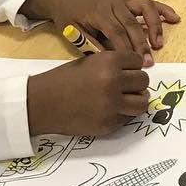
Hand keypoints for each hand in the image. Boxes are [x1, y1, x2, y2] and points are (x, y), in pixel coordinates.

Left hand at [22, 0, 179, 65]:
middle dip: (141, 44)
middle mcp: (112, 4)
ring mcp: (122, 1)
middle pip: (131, 24)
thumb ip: (91, 46)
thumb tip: (110, 61)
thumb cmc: (69, 19)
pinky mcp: (128, 1)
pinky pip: (148, 4)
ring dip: (154, 27)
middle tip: (148, 63)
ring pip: (144, 10)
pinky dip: (162, 10)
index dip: (125, 49)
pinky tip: (174, 18)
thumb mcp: (73, 34)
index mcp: (97, 13)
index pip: (115, 32)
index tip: (133, 65)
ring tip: (159, 44)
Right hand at [26, 51, 148, 135]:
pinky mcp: (109, 123)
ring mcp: (113, 105)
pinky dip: (123, 115)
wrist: (42, 103)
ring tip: (125, 100)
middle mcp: (114, 82)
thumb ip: (112, 66)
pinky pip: (128, 118)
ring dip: (136, 101)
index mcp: (109, 61)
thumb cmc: (63, 79)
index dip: (132, 67)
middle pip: (143, 81)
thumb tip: (134, 72)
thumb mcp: (90, 62)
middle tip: (127, 87)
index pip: (137, 61)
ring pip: (142, 103)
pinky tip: (109, 111)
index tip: (126, 71)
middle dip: (136, 84)